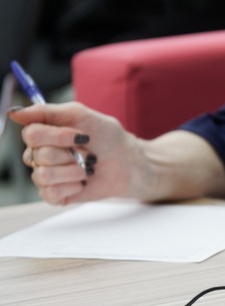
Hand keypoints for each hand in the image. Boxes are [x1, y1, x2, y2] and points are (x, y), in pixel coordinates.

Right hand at [10, 103, 147, 204]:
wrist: (129, 163)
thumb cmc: (108, 137)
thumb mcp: (80, 115)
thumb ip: (46, 111)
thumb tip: (14, 113)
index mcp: (43, 133)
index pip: (30, 134)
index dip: (57, 136)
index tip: (82, 136)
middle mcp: (40, 154)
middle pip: (37, 155)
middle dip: (70, 155)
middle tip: (88, 154)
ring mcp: (46, 175)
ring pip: (42, 175)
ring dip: (72, 171)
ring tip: (88, 168)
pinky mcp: (55, 194)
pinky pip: (49, 193)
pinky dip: (71, 186)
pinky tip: (83, 182)